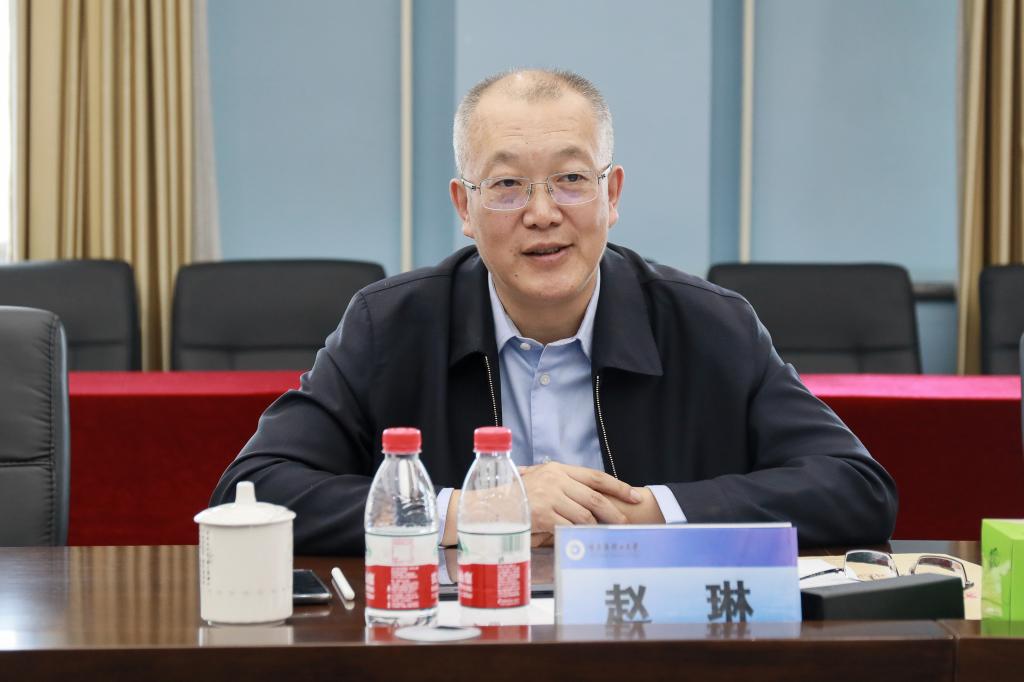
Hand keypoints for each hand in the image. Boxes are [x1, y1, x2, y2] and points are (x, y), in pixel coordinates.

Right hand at [517, 462, 642, 534]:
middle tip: (624, 522)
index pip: (596, 477)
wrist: (493, 504)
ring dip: (596, 527)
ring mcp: (550, 497)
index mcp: (559, 469)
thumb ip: (563, 485)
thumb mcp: (541, 480)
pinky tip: (583, 540)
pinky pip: (569, 527)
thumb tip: (589, 498)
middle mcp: (556, 480)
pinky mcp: (544, 514)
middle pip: (595, 498)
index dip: (618, 487)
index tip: (633, 495)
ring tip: (603, 534)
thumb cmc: (518, 495)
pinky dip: (578, 534)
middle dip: (613, 512)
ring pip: (585, 515)